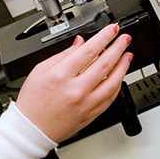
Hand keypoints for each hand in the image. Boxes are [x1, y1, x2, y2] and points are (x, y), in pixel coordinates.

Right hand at [15, 23, 131, 142]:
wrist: (32, 129)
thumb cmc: (33, 101)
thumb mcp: (40, 70)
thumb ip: (63, 54)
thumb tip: (80, 42)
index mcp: (61, 76)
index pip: (88, 51)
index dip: (103, 37)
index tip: (112, 29)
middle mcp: (75, 90)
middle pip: (104, 64)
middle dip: (118, 47)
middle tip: (125, 38)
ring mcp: (86, 103)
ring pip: (113, 82)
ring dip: (123, 66)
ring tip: (127, 55)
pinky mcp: (91, 114)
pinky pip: (111, 97)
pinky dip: (118, 84)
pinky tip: (120, 75)